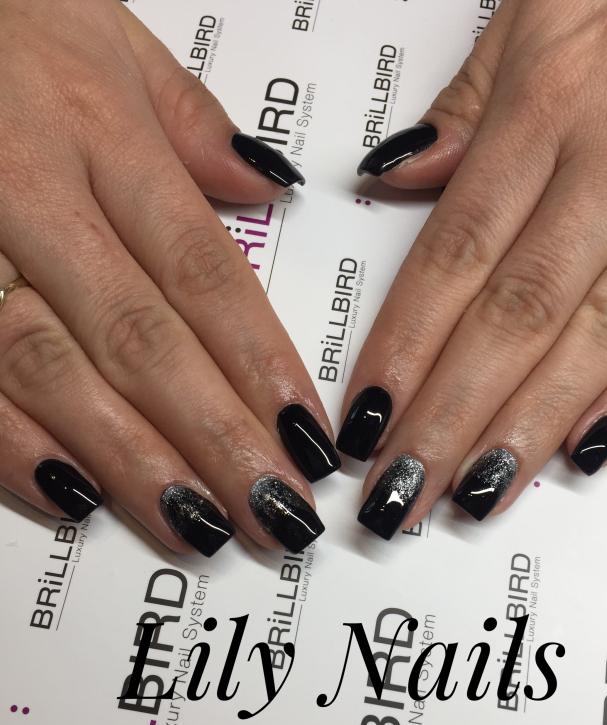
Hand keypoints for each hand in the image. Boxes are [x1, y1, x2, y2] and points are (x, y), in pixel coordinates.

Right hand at [0, 0, 339, 555]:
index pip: (204, 273)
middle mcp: (34, 197)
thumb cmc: (4, 26)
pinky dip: (15, 446)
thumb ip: (193, 122)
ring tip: (200, 525)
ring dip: (132, 461)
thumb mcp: (108, 41)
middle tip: (276, 512)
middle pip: (143, 339)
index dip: (260, 364)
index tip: (309, 439)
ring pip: (55, 371)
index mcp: (102, 135)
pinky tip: (77, 499)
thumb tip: (269, 185)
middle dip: (216, 438)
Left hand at [339, 0, 606, 537]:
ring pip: (598, 337)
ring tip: (476, 493)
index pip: (453, 258)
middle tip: (402, 493)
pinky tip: (585, 451)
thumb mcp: (535, 15)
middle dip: (452, 417)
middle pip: (514, 317)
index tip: (365, 423)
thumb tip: (394, 177)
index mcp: (548, 107)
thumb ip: (464, 107)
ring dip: (531, 427)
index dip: (405, 349)